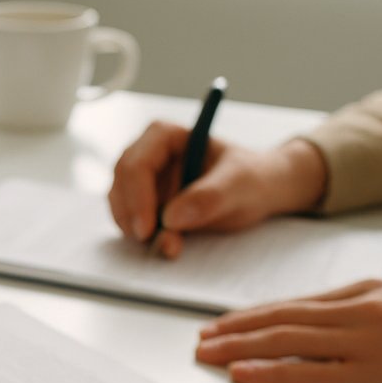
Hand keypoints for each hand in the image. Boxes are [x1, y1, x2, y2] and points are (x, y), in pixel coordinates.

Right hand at [109, 122, 327, 258]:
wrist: (261, 192)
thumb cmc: (253, 178)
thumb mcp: (241, 184)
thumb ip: (211, 197)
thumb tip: (172, 218)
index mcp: (166, 137)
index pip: (137, 163)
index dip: (136, 196)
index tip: (148, 229)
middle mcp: (148, 155)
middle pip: (121, 183)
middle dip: (132, 215)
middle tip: (151, 242)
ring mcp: (144, 181)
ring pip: (120, 203)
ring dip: (135, 228)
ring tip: (168, 245)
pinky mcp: (144, 203)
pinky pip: (128, 219)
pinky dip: (140, 235)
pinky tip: (164, 242)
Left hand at [196, 280, 381, 382]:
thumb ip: (355, 314)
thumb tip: (306, 325)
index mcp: (365, 293)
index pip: (294, 304)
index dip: (250, 315)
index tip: (219, 323)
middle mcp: (360, 311)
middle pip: (281, 318)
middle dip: (234, 329)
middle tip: (200, 339)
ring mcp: (364, 342)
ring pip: (285, 340)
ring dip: (238, 348)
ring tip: (207, 354)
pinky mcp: (369, 376)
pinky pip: (306, 372)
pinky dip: (268, 371)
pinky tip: (241, 372)